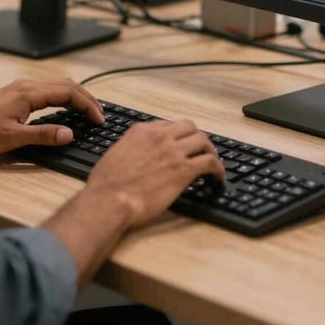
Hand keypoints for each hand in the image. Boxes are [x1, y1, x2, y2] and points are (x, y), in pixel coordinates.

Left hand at [0, 78, 103, 153]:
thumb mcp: (13, 138)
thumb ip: (43, 135)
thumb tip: (68, 134)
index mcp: (29, 93)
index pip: (68, 92)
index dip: (87, 104)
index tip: (98, 118)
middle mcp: (28, 85)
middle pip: (67, 84)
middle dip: (86, 98)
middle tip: (99, 115)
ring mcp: (23, 87)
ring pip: (58, 85)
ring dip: (76, 96)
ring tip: (88, 110)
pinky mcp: (18, 93)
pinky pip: (48, 89)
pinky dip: (63, 96)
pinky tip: (65, 107)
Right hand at [82, 118, 225, 228]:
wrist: (110, 199)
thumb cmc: (106, 184)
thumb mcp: (115, 154)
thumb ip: (130, 148)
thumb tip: (135, 154)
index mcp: (142, 131)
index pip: (168, 125)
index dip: (178, 136)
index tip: (181, 145)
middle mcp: (160, 136)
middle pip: (190, 127)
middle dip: (196, 138)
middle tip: (200, 150)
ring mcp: (174, 152)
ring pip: (203, 140)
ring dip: (210, 150)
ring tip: (212, 162)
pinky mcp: (184, 170)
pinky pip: (210, 162)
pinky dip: (218, 168)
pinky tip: (218, 177)